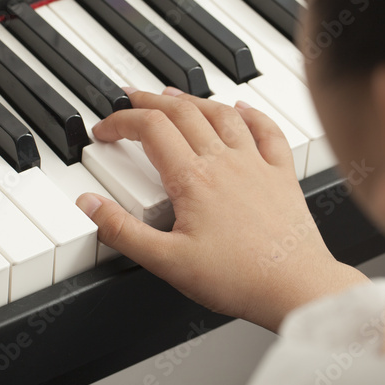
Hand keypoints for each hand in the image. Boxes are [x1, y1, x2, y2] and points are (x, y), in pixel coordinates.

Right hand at [77, 88, 367, 331]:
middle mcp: (224, 162)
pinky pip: (267, 131)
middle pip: (181, 112)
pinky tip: (241, 108)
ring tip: (172, 96)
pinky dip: (251, 114)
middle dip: (149, 101)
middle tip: (129, 99)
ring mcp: (256, 164)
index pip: (149, 129)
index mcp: (193, 179)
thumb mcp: (165, 262)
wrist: (294, 287)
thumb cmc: (237, 279)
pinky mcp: (281, 176)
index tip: (104, 130)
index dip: (120, 122)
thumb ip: (122, 231)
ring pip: (220, 114)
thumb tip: (90, 204)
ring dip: (191, 100)